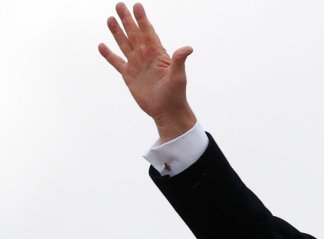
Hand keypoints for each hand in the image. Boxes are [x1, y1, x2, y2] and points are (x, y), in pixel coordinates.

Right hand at [99, 2, 196, 141]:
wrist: (167, 111)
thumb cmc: (176, 94)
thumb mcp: (179, 76)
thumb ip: (179, 60)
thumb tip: (188, 48)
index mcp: (157, 54)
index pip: (148, 32)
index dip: (142, 19)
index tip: (137, 5)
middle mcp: (146, 56)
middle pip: (134, 34)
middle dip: (127, 19)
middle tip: (119, 4)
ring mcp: (136, 65)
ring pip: (124, 44)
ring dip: (117, 32)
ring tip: (110, 18)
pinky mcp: (129, 76)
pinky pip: (116, 62)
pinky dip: (108, 55)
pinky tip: (101, 45)